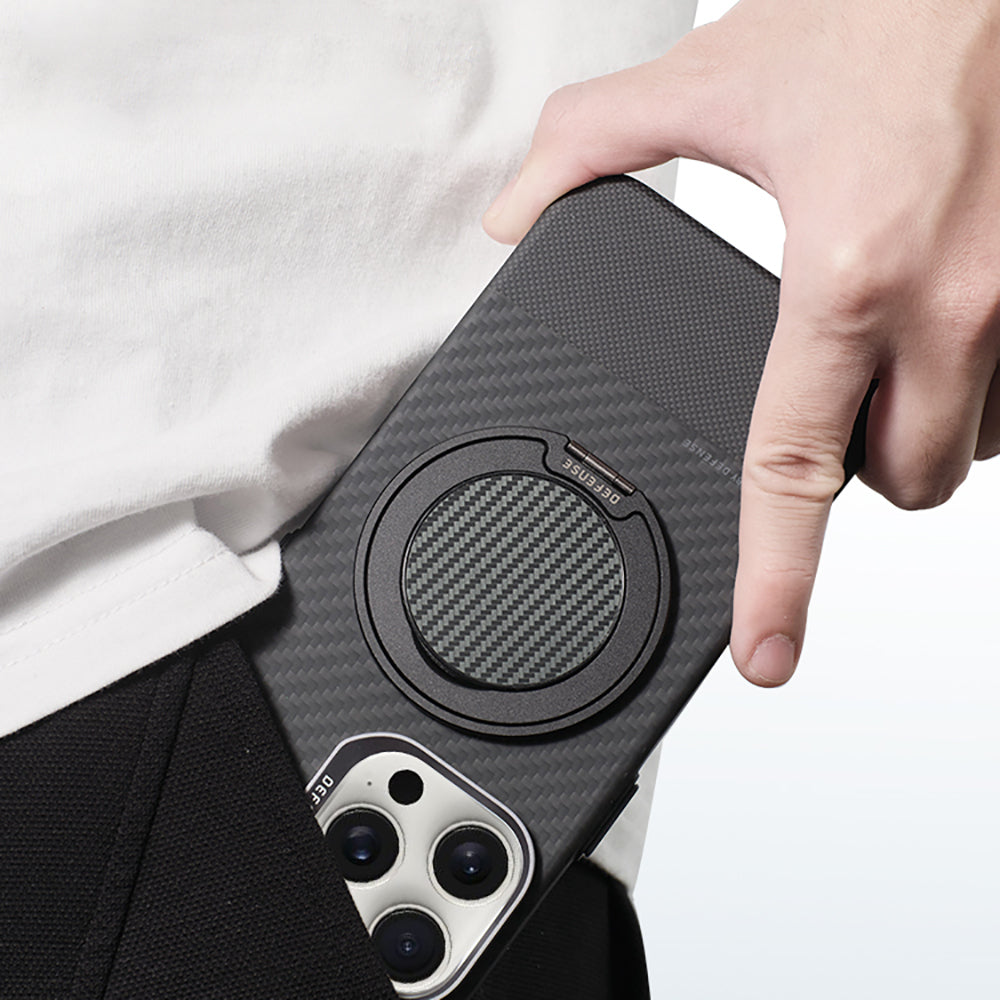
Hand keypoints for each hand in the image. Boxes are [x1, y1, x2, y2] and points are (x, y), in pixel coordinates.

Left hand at [483, 0, 999, 685]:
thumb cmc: (885, 12)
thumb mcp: (711, 80)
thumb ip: (589, 149)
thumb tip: (513, 215)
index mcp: (848, 275)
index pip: (793, 471)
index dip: (776, 581)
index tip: (767, 657)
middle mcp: (954, 307)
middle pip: (894, 487)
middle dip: (849, 477)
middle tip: (819, 414)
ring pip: (965, 452)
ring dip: (913, 433)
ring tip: (879, 361)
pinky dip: (975, 396)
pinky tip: (940, 341)